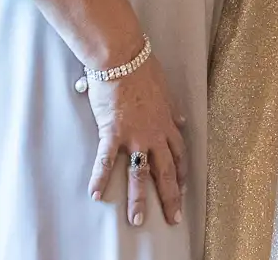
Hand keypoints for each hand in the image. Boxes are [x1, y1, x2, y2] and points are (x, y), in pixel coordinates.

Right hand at [85, 52, 187, 227]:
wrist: (122, 57)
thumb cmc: (142, 67)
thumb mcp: (164, 87)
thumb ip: (171, 106)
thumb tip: (180, 119)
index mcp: (166, 122)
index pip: (179, 153)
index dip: (182, 172)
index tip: (182, 188)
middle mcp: (154, 133)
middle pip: (166, 171)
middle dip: (171, 197)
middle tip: (173, 217)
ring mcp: (135, 135)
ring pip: (140, 173)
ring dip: (138, 199)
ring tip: (137, 220)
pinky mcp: (113, 132)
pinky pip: (106, 161)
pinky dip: (100, 178)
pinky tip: (95, 194)